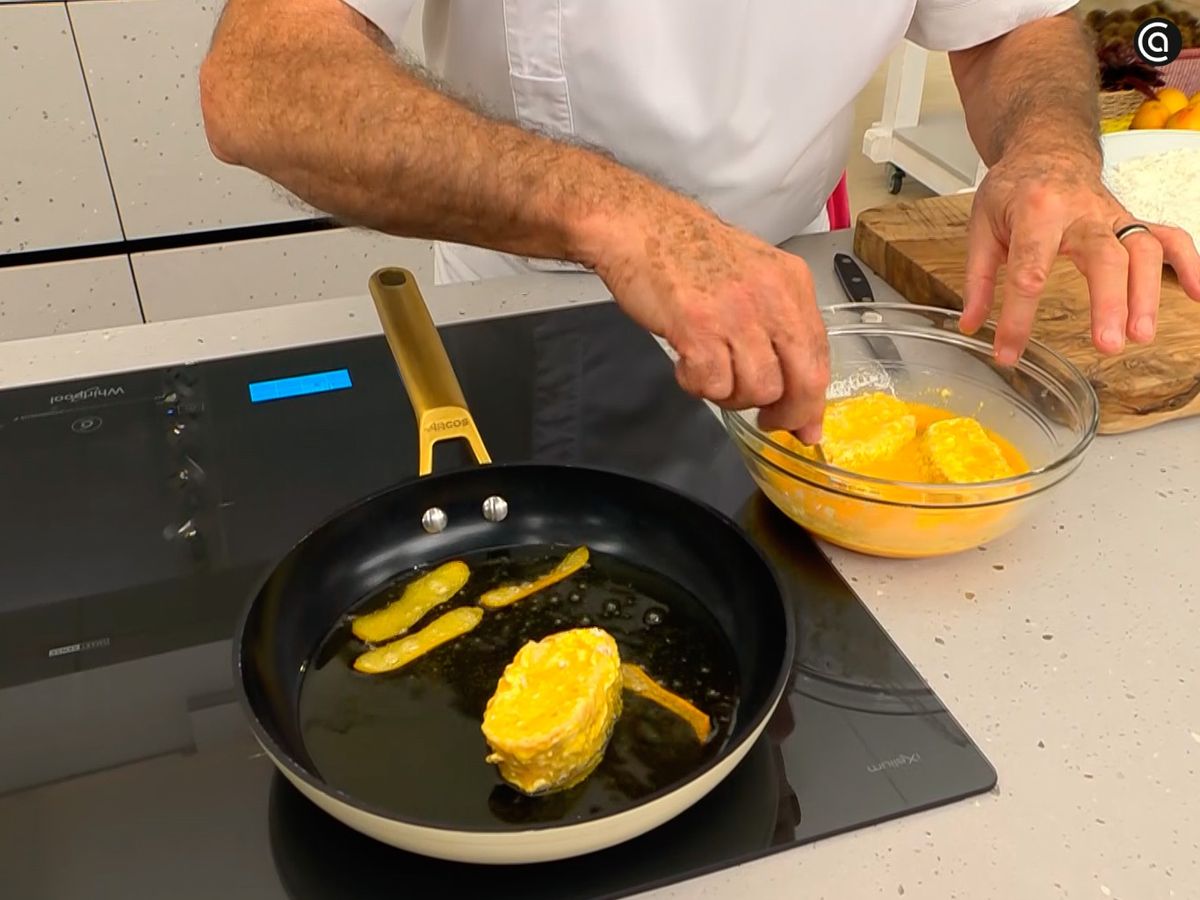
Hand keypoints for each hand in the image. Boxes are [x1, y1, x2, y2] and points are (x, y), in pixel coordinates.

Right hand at [589, 199, 829, 441]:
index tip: (804, 423)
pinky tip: (687, 365)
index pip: (820, 355)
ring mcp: (736, 314)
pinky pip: (713, 385)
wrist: (641, 227)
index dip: (813, 400)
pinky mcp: (699, 329)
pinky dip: (698, 386)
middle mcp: (772, 298)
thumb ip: (778, 332)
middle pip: (803, 381)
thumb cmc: (690, 253)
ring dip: (733, 396)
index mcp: (791, 284)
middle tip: (767, 420)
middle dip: (786, 414)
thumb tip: (797, 392)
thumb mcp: (753, 279)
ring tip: (713, 374)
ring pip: (757, 389)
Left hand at [962, 146, 1199, 364]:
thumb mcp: (982, 227)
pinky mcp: (1130, 221)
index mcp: (1037, 211)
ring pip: (1141, 250)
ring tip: (1141, 335)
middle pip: (1104, 257)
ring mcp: (1112, 216)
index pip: (1030, 270)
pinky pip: (1167, 237)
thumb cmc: (1014, 189)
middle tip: (1108, 344)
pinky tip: (1196, 295)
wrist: (1047, 149)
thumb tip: (972, 323)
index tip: (1007, 352)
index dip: (1018, 317)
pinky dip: (1188, 263)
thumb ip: (979, 278)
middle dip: (1109, 302)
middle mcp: (1082, 212)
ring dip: (1147, 293)